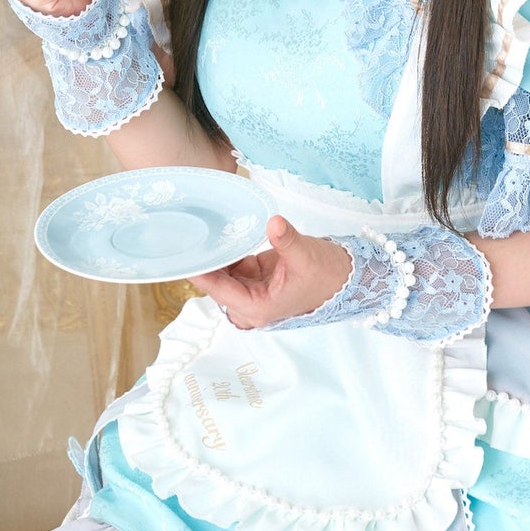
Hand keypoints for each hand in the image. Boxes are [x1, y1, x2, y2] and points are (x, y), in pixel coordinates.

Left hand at [190, 217, 350, 329]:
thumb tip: (273, 223)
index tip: (183, 255)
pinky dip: (226, 251)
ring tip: (197, 230)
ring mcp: (252, 290)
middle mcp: (250, 304)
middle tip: (186, 235)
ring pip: (222, 274)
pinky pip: (232, 265)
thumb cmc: (328, 275)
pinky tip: (216, 232)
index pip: (219, 290)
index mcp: (258, 307)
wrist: (345, 277)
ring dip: (214, 255)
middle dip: (204, 262)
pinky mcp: (255, 276)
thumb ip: (286, 240)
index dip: (201, 272)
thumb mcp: (306, 256)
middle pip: (216, 284)